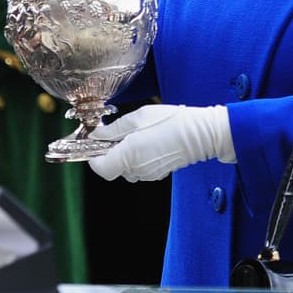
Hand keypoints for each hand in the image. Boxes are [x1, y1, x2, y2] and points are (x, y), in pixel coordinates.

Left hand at [87, 104, 234, 182]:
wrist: (199, 134)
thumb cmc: (170, 121)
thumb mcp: (137, 118)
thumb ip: (114, 129)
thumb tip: (96, 134)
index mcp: (129, 155)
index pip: (101, 168)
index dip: (93, 157)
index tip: (94, 144)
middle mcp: (137, 169)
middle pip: (112, 167)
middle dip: (110, 152)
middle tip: (115, 134)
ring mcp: (148, 174)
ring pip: (125, 169)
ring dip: (123, 155)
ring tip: (134, 136)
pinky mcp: (157, 174)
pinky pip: (138, 168)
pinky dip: (136, 158)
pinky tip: (146, 142)